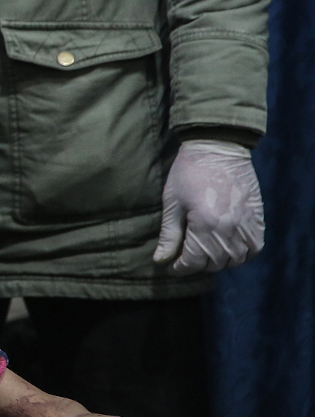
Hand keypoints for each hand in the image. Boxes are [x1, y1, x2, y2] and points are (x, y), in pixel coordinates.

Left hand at [153, 140, 264, 274]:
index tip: (174, 266)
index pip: (194, 262)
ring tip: (206, 251)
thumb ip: (169, 235)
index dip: (181, 268)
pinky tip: (229, 246)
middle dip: (198, 264)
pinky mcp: (258, 219)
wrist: (218, 148)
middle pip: (215, 263)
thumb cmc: (188, 173)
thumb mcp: (173, 203)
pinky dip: (243, 253)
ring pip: (236, 259)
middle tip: (188, 256)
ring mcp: (247, 225)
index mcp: (204, 226)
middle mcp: (229, 230)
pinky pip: (255, 248)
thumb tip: (160, 260)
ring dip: (220, 261)